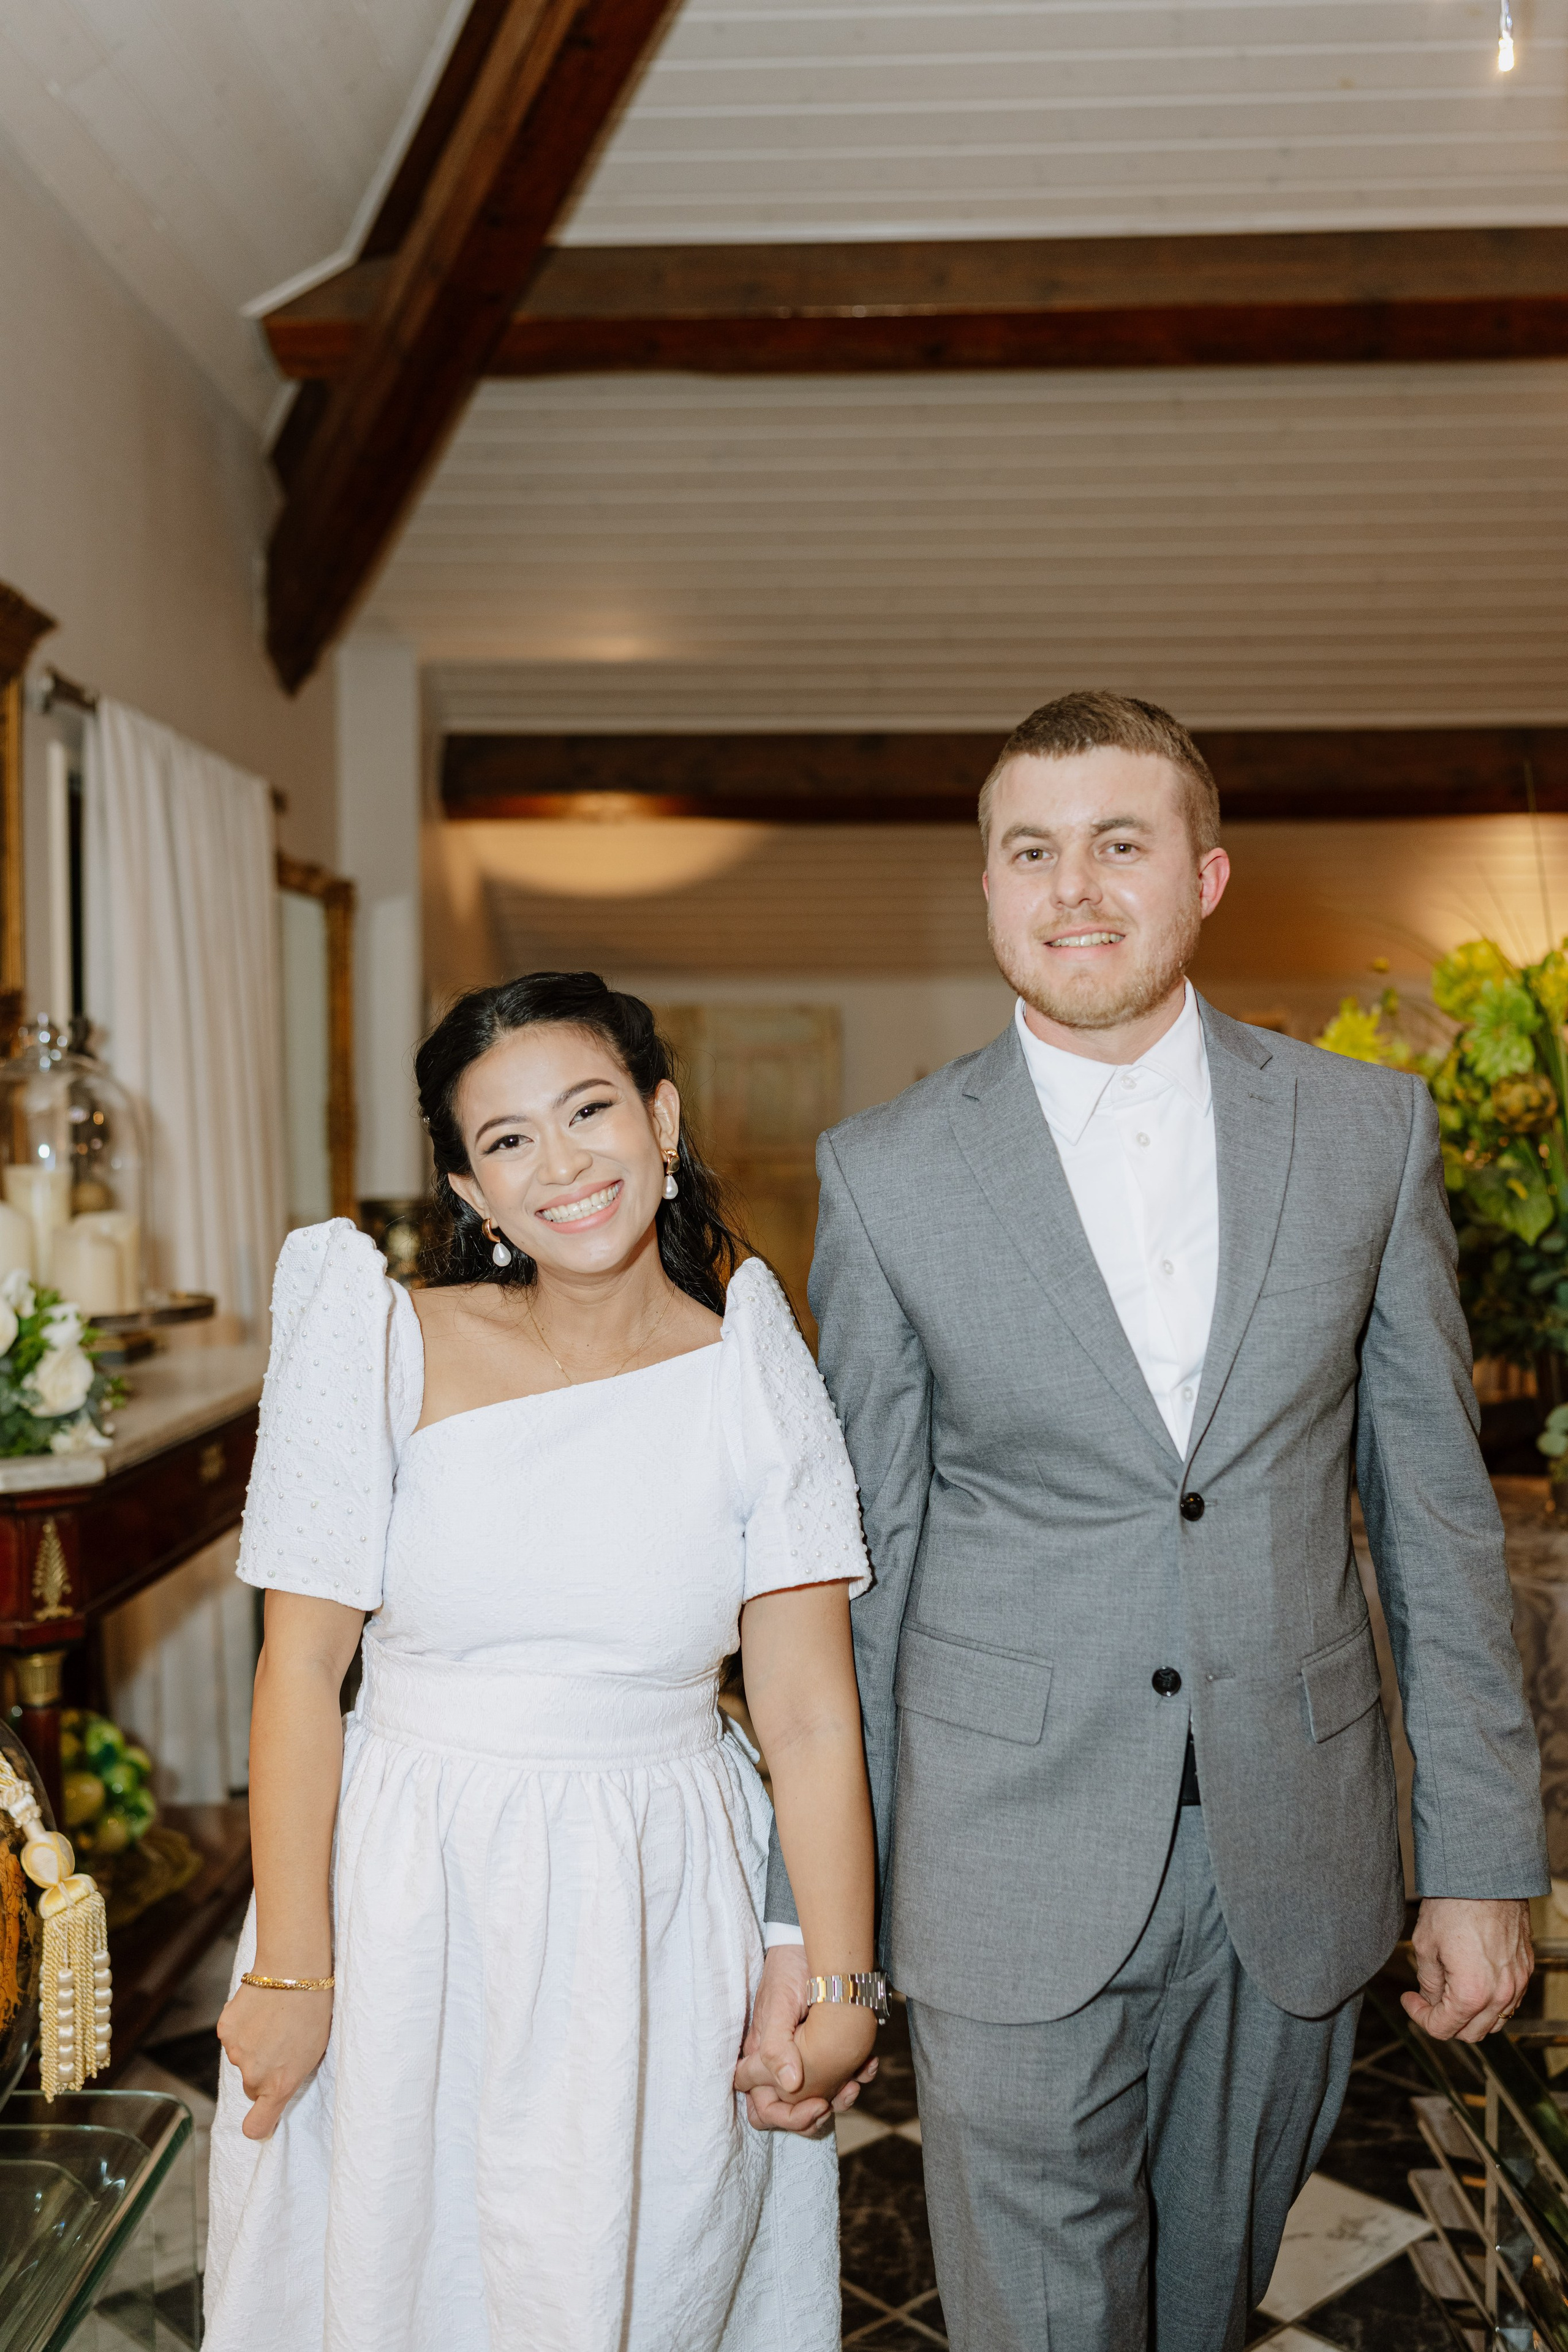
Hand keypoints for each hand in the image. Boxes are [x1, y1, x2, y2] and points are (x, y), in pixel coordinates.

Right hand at [217, 1980, 333, 2138]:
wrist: (294, 1969)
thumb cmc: (314, 2009)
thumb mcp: (314, 2052)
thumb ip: (291, 2076)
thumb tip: (276, 2088)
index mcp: (280, 2084)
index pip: (256, 2126)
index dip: (259, 2126)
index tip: (263, 2122)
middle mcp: (254, 2075)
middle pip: (252, 2087)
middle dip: (263, 2073)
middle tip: (280, 2046)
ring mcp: (236, 2052)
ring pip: (241, 2059)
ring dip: (253, 2047)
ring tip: (273, 2020)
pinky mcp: (224, 2030)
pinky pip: (232, 2037)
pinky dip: (242, 2027)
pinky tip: (258, 2009)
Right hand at [733, 1944, 877, 2132]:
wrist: (812, 1944)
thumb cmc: (789, 1970)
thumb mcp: (780, 2004)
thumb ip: (776, 2046)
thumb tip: (789, 2084)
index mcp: (760, 2060)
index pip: (764, 2109)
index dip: (787, 2117)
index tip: (817, 2104)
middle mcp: (780, 2066)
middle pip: (790, 2112)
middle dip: (814, 2117)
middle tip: (835, 2101)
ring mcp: (803, 2059)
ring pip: (816, 2100)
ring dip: (839, 2100)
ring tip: (856, 2083)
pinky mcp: (825, 2051)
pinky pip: (837, 2078)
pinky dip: (855, 2078)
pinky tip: (869, 2064)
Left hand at [1402, 1897, 1533, 2042]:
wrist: (1485, 1876)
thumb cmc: (1452, 1904)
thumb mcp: (1426, 1944)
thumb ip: (1428, 1981)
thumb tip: (1431, 1999)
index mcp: (1472, 1993)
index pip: (1444, 2029)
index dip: (1420, 2017)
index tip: (1408, 1999)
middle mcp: (1501, 1995)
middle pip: (1472, 2033)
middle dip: (1445, 2021)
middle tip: (1426, 1999)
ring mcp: (1517, 1983)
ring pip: (1495, 2021)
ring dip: (1470, 2016)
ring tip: (1448, 1990)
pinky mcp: (1526, 1968)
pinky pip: (1509, 2001)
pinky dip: (1490, 2001)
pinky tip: (1471, 1980)